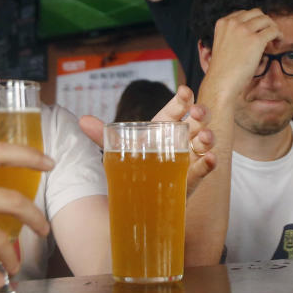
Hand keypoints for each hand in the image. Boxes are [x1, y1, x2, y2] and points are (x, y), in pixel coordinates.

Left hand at [77, 85, 216, 194]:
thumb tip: (81, 120)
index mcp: (162, 127)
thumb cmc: (132, 167)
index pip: (176, 108)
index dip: (182, 99)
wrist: (135, 200)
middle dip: (200, 114)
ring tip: (204, 137)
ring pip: (204, 144)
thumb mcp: (116, 150)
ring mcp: (188, 158)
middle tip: (197, 112)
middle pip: (195, 122)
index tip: (184, 91)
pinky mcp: (190, 180)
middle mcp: (178, 139)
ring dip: (208, 138)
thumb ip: (101, 136)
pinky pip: (203, 170)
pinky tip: (211, 160)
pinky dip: (209, 165)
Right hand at [205, 9, 280, 99]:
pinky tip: (278, 43)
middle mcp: (233, 23)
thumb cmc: (223, 70)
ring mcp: (244, 30)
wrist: (222, 82)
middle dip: (265, 23)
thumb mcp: (223, 45)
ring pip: (267, 20)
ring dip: (273, 28)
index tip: (259, 31)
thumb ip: (234, 35)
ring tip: (275, 40)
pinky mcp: (256, 40)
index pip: (244, 13)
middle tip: (269, 35)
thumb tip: (253, 31)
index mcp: (223, 23)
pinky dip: (279, 35)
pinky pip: (273, 31)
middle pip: (257, 13)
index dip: (254, 22)